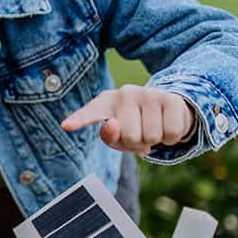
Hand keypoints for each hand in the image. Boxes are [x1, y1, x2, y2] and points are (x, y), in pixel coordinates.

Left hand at [61, 85, 194, 154]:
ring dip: (155, 140)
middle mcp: (124, 93)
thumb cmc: (136, 124)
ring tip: (153, 127)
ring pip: (151, 137)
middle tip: (140, 133)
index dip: (78, 120)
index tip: (66, 126)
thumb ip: (111, 137)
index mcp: (105, 103)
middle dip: (137, 143)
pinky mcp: (170, 99)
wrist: (168, 108)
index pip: (90, 113)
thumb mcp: (120, 134)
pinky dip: (170, 138)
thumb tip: (113, 125)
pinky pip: (171, 133)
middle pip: (129, 137)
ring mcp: (148, 93)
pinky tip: (166, 125)